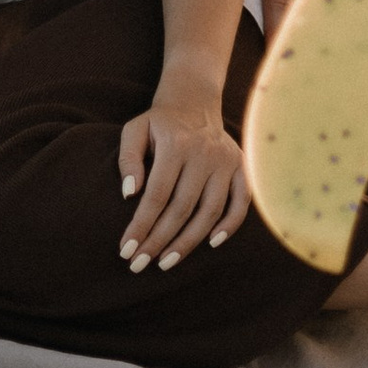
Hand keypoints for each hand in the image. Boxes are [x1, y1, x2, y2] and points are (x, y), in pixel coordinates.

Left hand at [117, 86, 249, 269]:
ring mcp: (226, 161)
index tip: (126, 250)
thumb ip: (128, 159)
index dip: (141, 225)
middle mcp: (204, 153)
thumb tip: (129, 194)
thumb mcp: (135, 130)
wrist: (195, 102)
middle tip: (139, 265)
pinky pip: (241, 202)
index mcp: (176, 144)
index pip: (157, 195)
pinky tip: (211, 244)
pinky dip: (230, 225)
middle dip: (159, 241)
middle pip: (182, 208)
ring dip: (188, 242)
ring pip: (210, 211)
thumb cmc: (160, 124)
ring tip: (166, 262)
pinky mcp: (241, 166)